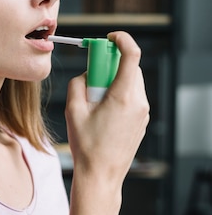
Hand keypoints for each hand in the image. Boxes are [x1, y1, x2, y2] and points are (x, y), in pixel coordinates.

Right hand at [64, 30, 149, 185]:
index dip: (121, 40)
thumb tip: (86, 75)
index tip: (109, 38)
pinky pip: (132, 98)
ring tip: (94, 103)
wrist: (101, 176)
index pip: (132, 54)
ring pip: (131, 83)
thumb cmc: (87, 146)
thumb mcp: (73, 111)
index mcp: (124, 96)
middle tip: (91, 76)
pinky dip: (118, 96)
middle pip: (130, 68)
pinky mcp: (141, 121)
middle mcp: (139, 102)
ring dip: (113, 82)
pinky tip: (102, 114)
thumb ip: (77, 84)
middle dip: (110, 65)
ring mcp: (143, 113)